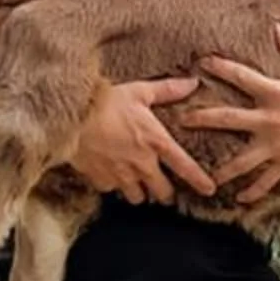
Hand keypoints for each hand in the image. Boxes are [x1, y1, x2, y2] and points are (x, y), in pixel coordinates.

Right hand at [66, 73, 218, 203]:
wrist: (70, 115)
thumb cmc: (106, 101)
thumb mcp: (139, 91)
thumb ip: (167, 90)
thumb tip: (192, 83)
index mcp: (156, 141)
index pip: (185, 167)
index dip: (199, 181)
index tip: (209, 190)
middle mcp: (142, 163)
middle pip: (162, 192)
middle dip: (164, 192)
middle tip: (162, 186)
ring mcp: (121, 175)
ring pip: (137, 197)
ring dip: (139, 191)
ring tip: (135, 181)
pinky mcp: (100, 179)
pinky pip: (111, 190)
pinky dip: (112, 184)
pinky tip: (110, 173)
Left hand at [180, 24, 279, 208]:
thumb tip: (278, 27)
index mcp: (278, 93)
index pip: (243, 77)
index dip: (221, 67)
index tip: (202, 62)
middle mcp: (272, 119)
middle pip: (230, 118)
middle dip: (204, 118)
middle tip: (181, 120)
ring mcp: (278, 144)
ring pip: (244, 159)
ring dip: (223, 168)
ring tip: (204, 176)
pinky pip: (267, 180)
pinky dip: (254, 191)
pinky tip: (239, 199)